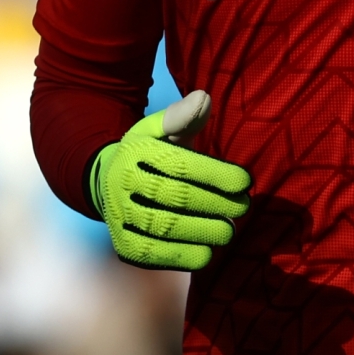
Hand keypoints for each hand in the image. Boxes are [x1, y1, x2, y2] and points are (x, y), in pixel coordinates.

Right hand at [89, 91, 251, 270]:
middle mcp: (122, 183)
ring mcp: (120, 216)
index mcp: (134, 151)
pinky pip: (155, 254)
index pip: (181, 164)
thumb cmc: (149, 157)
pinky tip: (206, 251)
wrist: (107, 186)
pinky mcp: (122, 244)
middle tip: (242, 208)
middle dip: (216, 204)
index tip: (245, 182)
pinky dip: (183, 256)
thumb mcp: (159, 131)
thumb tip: (203, 98)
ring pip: (167, 227)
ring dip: (204, 231)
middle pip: (176, 196)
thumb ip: (182, 118)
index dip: (217, 174)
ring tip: (228, 231)